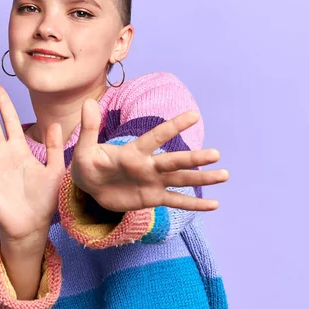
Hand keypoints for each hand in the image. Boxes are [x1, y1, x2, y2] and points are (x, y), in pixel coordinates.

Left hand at [70, 99, 228, 212]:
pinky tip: (214, 205)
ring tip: (224, 175)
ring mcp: (153, 182)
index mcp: (133, 152)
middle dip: (194, 158)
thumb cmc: (87, 164)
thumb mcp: (84, 149)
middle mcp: (148, 165)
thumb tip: (88, 103)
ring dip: (202, 179)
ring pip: (181, 179)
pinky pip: (176, 201)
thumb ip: (89, 128)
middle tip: (216, 154)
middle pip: (174, 161)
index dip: (173, 127)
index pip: (155, 137)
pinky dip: (194, 204)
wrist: (89, 187)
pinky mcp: (153, 198)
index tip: (193, 115)